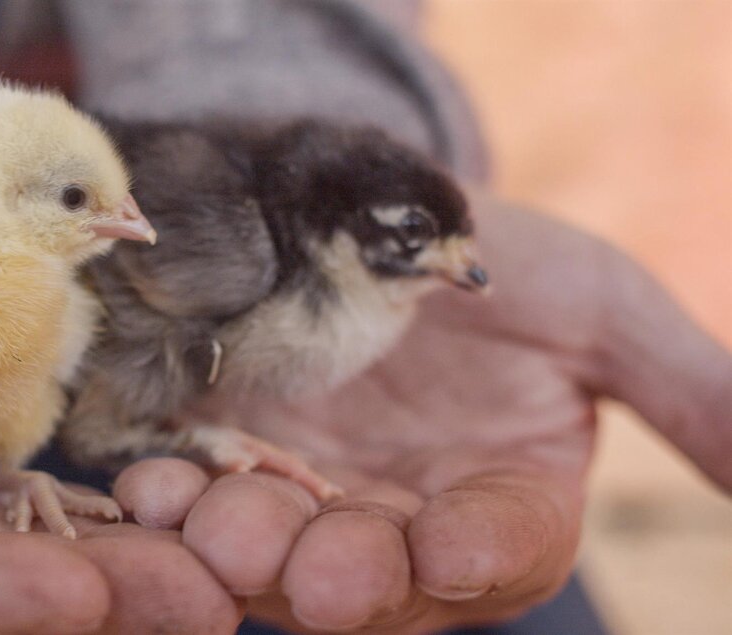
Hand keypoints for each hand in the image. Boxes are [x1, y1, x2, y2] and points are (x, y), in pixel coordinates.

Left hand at [112, 197, 731, 632]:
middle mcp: (403, 520)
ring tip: (221, 529)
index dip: (487, 552)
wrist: (378, 219)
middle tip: (321, 574)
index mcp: (501, 498)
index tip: (459, 550)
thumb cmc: (501, 261)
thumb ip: (685, 387)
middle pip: (382, 576)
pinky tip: (154, 486)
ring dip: (249, 548)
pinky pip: (198, 496)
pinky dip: (176, 497)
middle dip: (351, 575)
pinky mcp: (227, 458)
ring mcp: (307, 496)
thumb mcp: (601, 307)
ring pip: (280, 553)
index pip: (505, 545)